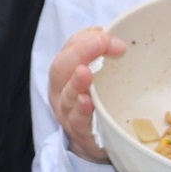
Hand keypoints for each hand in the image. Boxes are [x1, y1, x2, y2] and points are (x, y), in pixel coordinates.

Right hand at [47, 25, 125, 160]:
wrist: (98, 141)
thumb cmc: (98, 102)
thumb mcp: (100, 74)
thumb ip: (99, 52)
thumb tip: (103, 30)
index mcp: (65, 72)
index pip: (70, 48)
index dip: (86, 39)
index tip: (109, 35)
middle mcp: (61, 91)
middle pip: (61, 69)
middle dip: (80, 53)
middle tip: (101, 43)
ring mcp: (68, 114)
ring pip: (66, 96)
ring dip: (76, 83)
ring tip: (85, 72)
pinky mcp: (80, 134)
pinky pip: (77, 122)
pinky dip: (81, 112)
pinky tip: (87, 102)